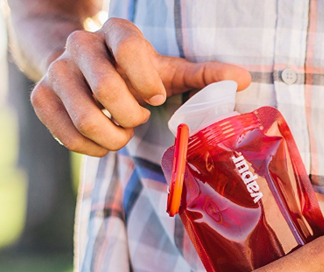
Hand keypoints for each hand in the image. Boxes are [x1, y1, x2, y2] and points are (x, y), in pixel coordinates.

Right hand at [31, 18, 250, 156]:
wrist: (85, 69)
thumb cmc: (137, 74)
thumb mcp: (171, 71)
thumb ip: (205, 76)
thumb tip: (244, 80)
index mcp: (117, 32)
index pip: (130, 48)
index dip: (147, 81)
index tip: (156, 97)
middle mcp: (81, 44)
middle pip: (107, 89)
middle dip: (131, 115)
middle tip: (138, 118)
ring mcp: (56, 71)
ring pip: (86, 117)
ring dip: (112, 136)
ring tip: (121, 131)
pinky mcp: (40, 96)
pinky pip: (66, 135)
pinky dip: (92, 148)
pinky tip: (103, 141)